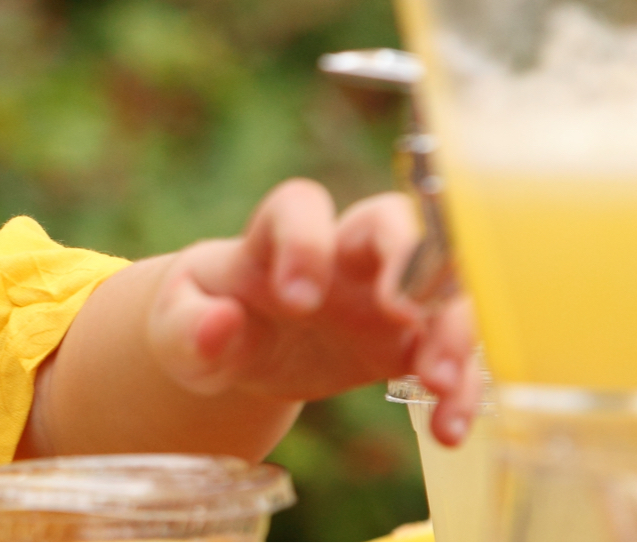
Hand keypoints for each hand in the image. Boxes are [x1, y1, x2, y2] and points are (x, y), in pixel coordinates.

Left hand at [145, 178, 481, 444]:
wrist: (236, 343)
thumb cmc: (205, 316)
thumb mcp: (175, 327)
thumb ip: (188, 325)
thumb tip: (219, 324)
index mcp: (277, 233)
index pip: (299, 206)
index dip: (304, 241)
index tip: (296, 299)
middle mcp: (340, 250)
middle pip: (393, 220)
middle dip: (408, 256)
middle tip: (401, 310)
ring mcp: (383, 289)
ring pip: (441, 282)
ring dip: (451, 325)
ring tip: (437, 382)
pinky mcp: (407, 338)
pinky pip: (450, 349)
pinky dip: (460, 384)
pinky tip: (449, 429)